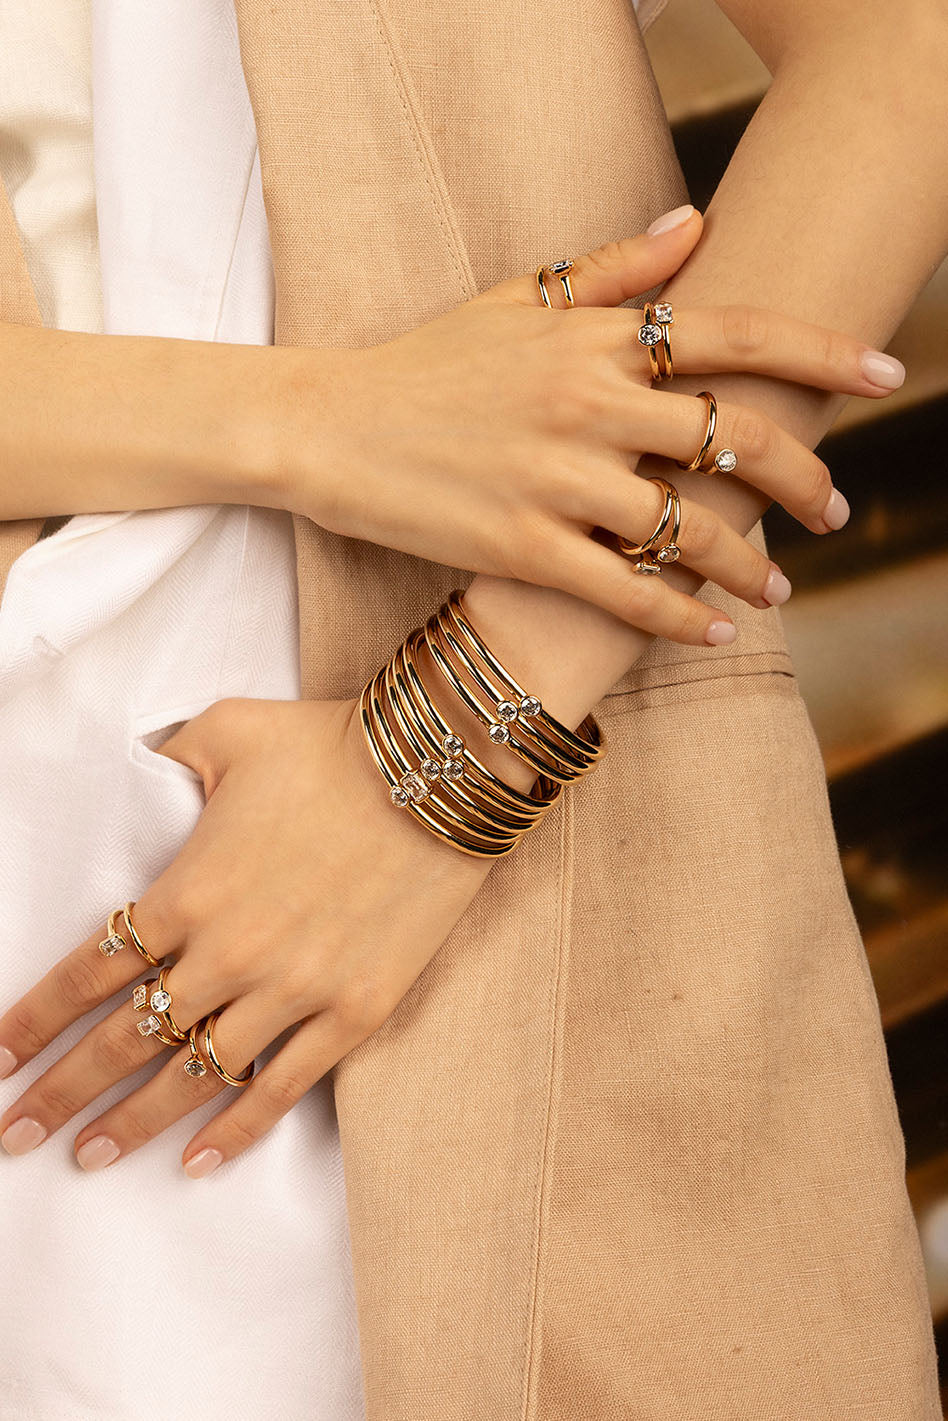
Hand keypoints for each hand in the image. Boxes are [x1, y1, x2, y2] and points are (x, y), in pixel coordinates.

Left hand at [0, 698, 488, 1174]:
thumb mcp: (227, 730)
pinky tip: (198, 1162)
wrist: (439, 775)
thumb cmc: (330, 746)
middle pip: (124, 1040)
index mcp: (189, 890)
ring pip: (192, 1077)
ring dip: (132, 1123)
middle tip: (15, 1134)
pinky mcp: (353, 1010)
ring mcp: (293, 990)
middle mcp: (230, 953)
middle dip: (60, 1091)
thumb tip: (138, 766)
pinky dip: (235, 1130)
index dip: (34, 1020)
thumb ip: (167, 757)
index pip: (89, 972)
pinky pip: (281, 1088)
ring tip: (88, 1155)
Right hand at [274, 205, 903, 645]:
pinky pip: (624, 592)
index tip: (885, 375)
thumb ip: (614, 270)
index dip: (823, 353)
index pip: (735, 334)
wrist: (326, 425)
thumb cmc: (424, 363)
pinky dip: (681, 619)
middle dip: (803, 477)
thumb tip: (697, 219)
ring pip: (687, 527)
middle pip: (733, 438)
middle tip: (835, 509)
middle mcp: (586, 402)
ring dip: (749, 564)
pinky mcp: (519, 547)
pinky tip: (718, 634)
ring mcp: (554, 478)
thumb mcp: (516, 299)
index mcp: (594, 339)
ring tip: (778, 588)